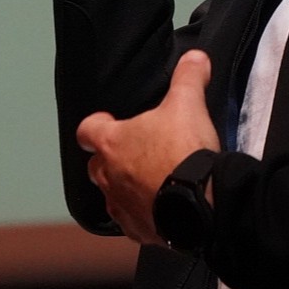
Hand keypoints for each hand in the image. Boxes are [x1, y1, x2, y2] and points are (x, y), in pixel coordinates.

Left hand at [76, 50, 220, 244]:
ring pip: (112, 196)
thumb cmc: (184, 153)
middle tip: (137, 152)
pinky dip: (143, 215)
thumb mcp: (188, 104)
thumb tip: (196, 58)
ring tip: (151, 182)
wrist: (201, 205)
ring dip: (126, 189)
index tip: (108, 122)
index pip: (86, 130)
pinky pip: (133, 222)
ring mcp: (121, 206)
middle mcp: (108, 177)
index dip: (97, 124)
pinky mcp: (140, 230)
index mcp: (111, 143)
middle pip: (96, 165)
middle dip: (111, 159)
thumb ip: (188, 77)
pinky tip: (161, 209)